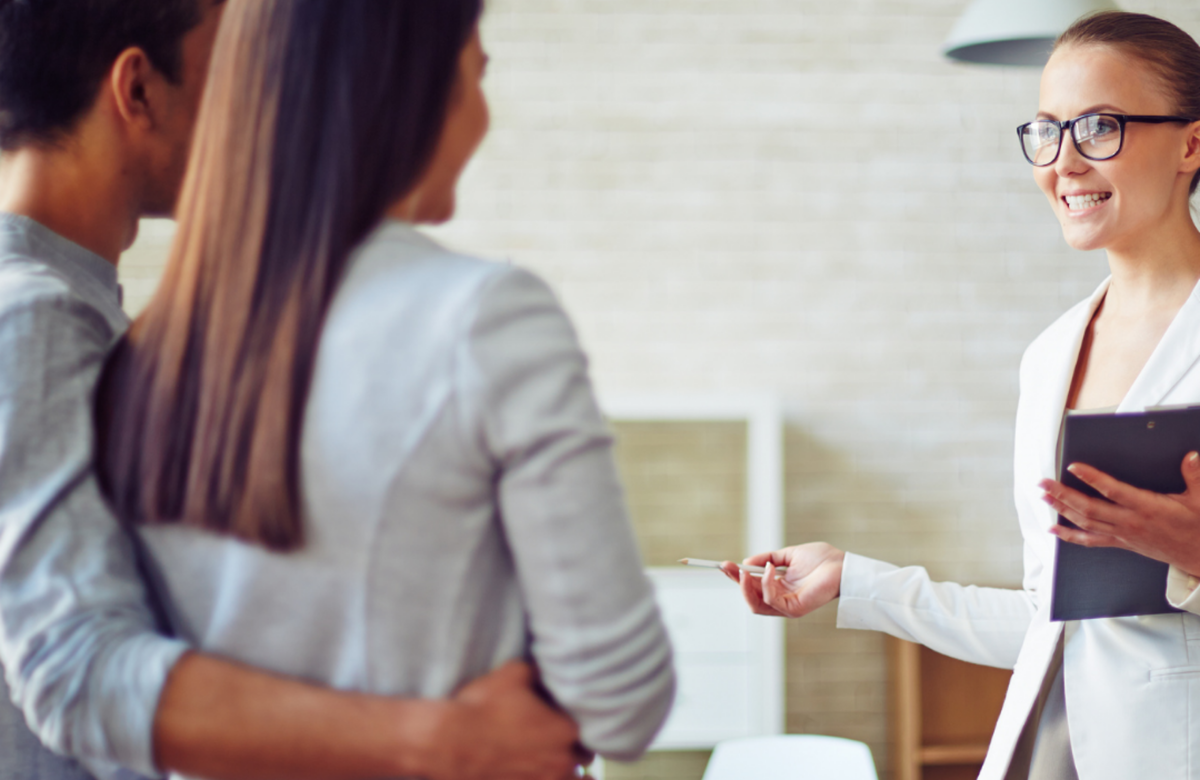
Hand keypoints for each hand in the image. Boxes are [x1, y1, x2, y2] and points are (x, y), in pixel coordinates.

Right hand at [439, 661, 585, 779]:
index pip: (593, 727)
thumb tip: (549, 668)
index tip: (571, 714)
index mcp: (566, 730)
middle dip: (577, 746)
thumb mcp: (514, 673)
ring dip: (566, 768)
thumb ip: (540, 671)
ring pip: (571, 779)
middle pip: (585, 757)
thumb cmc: (482, 707)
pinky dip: (547, 779)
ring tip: (554, 757)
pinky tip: (543, 774)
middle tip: (563, 733)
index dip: (581, 719)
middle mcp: (561, 762)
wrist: (447, 742)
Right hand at [718, 543, 844, 617]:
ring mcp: (787, 606)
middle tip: (727, 566)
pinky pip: (771, 599)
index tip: (725, 565)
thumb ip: (767, 558)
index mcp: (779, 587)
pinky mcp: (794, 608)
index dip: (737, 577)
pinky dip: (766, 584)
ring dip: (746, 586)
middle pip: (750, 597)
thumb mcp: (788, 555)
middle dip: (736, 581)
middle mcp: (781, 599)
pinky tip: (769, 569)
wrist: (842, 565)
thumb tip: (746, 562)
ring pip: (755, 604)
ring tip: (744, 570)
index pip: (752, 586)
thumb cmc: (822, 560)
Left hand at [1040, 451, 1199, 575]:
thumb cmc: (1196, 526)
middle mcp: (1130, 522)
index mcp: (1148, 507)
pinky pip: (1090, 540)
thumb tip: (1191, 456)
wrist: (1198, 556)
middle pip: (1089, 507)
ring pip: (1085, 523)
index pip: (1113, 491)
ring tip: (1044, 497)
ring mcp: (1123, 534)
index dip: (1091, 478)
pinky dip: (1069, 536)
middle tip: (1043, 482)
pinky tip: (1054, 530)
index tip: (1073, 466)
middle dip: (1063, 494)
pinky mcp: (1121, 543)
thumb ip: (1195, 476)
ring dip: (1061, 509)